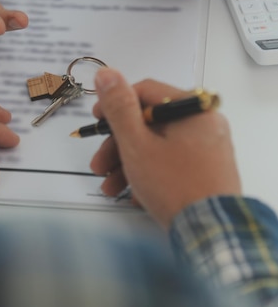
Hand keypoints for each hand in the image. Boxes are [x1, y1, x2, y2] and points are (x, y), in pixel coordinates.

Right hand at [90, 68, 240, 227]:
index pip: (146, 92)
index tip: (96, 119)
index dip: (115, 104)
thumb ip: (119, 107)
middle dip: (118, 145)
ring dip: (129, 164)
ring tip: (110, 186)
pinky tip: (133, 194)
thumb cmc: (174, 185)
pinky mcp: (207, 171)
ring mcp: (208, 149)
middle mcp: (205, 124)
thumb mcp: (137, 144)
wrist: (211, 233)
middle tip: (99, 164)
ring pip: (159, 146)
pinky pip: (172, 164)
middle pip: (151, 123)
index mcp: (193, 109)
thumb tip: (107, 73)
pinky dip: (150, 174)